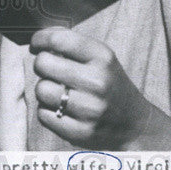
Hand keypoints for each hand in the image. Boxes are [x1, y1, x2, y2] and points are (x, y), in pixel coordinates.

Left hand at [30, 27, 150, 149]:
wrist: (134, 124)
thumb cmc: (111, 85)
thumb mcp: (102, 58)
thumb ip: (72, 44)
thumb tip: (41, 37)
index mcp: (103, 58)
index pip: (60, 40)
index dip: (40, 39)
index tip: (36, 44)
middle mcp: (97, 82)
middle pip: (43, 64)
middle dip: (41, 65)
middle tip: (49, 70)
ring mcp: (89, 109)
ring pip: (41, 90)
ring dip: (44, 90)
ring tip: (56, 92)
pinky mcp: (80, 132)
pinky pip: (43, 115)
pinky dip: (46, 111)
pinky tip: (60, 109)